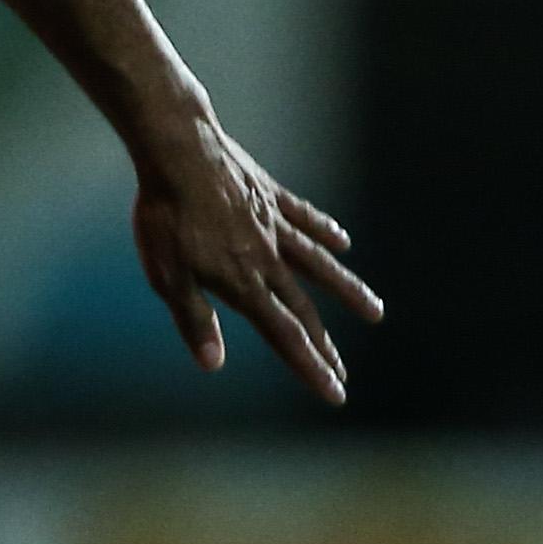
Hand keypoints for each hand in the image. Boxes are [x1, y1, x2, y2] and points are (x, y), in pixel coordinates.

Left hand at [131, 111, 382, 402]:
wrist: (177, 150)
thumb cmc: (166, 215)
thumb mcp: (168, 274)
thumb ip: (193, 318)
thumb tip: (214, 364)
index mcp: (243, 282)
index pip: (283, 335)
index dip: (309, 367)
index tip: (336, 394)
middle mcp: (267, 258)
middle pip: (302, 309)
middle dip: (323, 345)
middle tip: (345, 374)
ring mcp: (273, 224)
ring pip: (319, 264)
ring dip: (347, 290)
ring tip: (376, 312)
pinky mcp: (269, 194)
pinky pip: (304, 217)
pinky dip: (325, 230)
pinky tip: (342, 241)